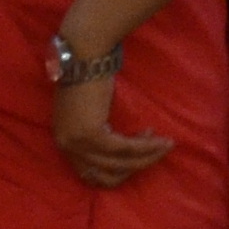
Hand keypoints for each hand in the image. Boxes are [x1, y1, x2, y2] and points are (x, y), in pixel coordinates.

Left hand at [52, 71, 173, 188]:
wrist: (83, 55)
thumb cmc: (87, 77)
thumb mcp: (87, 113)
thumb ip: (96, 134)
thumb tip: (122, 153)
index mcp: (63, 142)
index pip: (92, 174)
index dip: (119, 171)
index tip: (138, 158)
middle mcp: (66, 147)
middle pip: (107, 173)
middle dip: (136, 166)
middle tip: (156, 152)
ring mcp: (78, 142)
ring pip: (119, 163)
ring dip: (146, 156)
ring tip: (166, 145)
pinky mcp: (92, 134)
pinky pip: (125, 148)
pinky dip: (145, 147)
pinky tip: (159, 140)